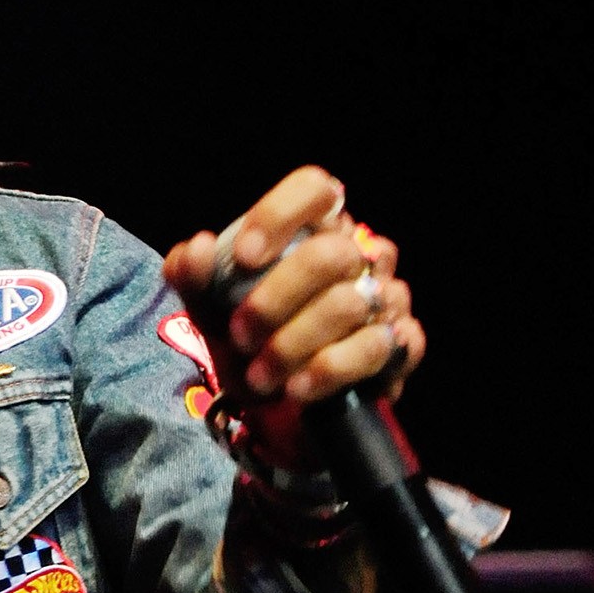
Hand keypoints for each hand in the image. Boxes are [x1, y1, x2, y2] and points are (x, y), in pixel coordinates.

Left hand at [162, 166, 425, 465]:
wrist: (276, 404)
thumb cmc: (246, 334)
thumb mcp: (207, 306)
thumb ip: (190, 274)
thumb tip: (197, 247)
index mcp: (313, 227)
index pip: (314, 189)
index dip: (279, 215)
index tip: (243, 256)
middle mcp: (359, 252)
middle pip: (330, 254)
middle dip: (275, 300)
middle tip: (240, 334)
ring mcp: (386, 295)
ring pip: (350, 304)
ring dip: (293, 345)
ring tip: (259, 375)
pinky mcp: (402, 342)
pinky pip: (375, 349)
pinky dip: (328, 371)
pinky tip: (298, 388)